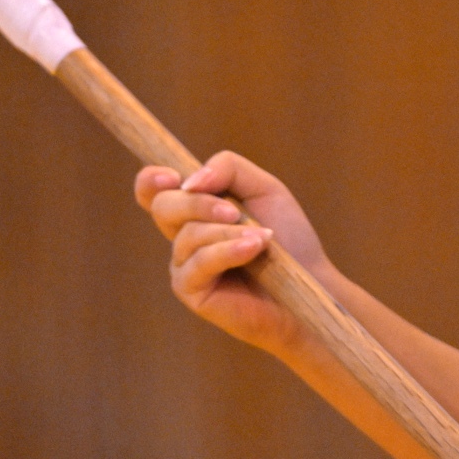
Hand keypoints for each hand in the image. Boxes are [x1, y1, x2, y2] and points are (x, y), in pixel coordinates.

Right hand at [135, 152, 332, 360]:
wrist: (308, 284)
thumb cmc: (288, 238)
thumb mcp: (264, 189)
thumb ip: (228, 169)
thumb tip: (188, 182)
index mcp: (195, 208)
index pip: (152, 189)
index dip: (151, 179)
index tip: (173, 177)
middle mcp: (182, 235)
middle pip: (163, 206)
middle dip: (200, 204)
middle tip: (236, 213)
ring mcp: (183, 263)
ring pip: (188, 234)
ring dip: (229, 231)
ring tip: (263, 239)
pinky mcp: (190, 289)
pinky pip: (200, 261)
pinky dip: (228, 251)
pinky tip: (254, 249)